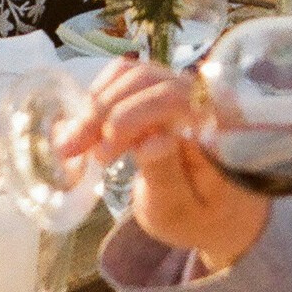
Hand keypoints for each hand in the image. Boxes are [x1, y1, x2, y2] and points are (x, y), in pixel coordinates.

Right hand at [74, 59, 269, 272]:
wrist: (217, 211)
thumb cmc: (200, 216)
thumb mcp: (182, 211)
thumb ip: (168, 177)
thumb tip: (151, 140)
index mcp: (220, 123)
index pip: (175, 98)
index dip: (133, 116)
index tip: (101, 153)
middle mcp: (204, 96)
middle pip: (148, 81)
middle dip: (103, 111)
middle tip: (71, 149)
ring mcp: (183, 88)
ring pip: (133, 75)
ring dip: (96, 104)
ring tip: (73, 142)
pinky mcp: (162, 89)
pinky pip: (128, 76)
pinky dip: (100, 95)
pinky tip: (86, 124)